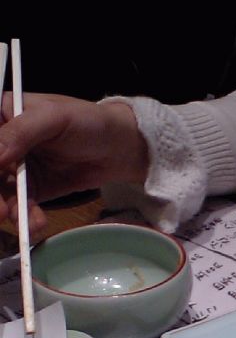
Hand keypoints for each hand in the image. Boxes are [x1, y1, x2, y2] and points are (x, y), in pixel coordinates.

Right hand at [0, 92, 148, 231]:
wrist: (121, 148)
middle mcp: (3, 143)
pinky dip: (25, 216)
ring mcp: (15, 168)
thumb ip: (21, 132)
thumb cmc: (90, 122)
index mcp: (2, 114)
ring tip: (24, 220)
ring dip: (9, 209)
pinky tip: (35, 223)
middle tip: (2, 211)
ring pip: (0, 192)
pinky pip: (19, 205)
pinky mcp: (31, 189)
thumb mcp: (55, 118)